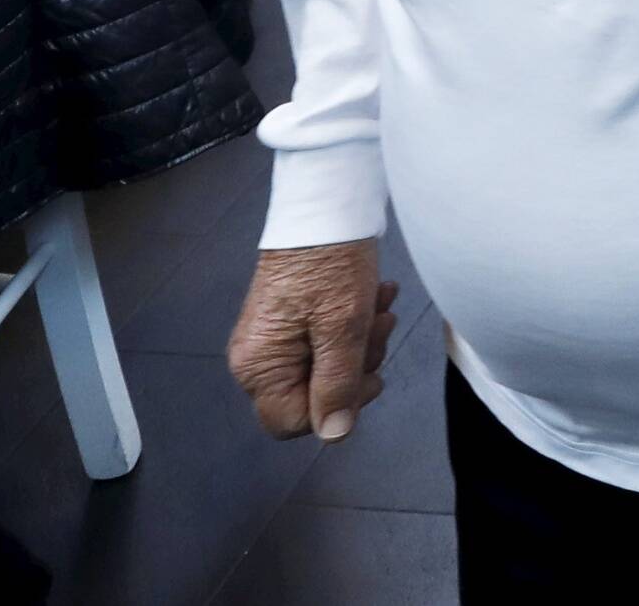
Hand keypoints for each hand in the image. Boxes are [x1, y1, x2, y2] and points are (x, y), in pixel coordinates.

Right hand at [227, 239, 395, 442]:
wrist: (328, 204)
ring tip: (379, 305)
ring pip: (328, 366)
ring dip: (363, 339)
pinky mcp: (295, 320)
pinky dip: (355, 323)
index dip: (337, 407)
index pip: (294, 421)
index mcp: (259, 366)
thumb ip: (338, 385)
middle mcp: (259, 356)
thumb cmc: (329, 258)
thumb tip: (334, 434)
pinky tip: (375, 298)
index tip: (367, 377)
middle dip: (355, 365)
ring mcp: (277, 338)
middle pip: (315, 394)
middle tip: (376, 330)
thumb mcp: (343, 328)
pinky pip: (328, 340)